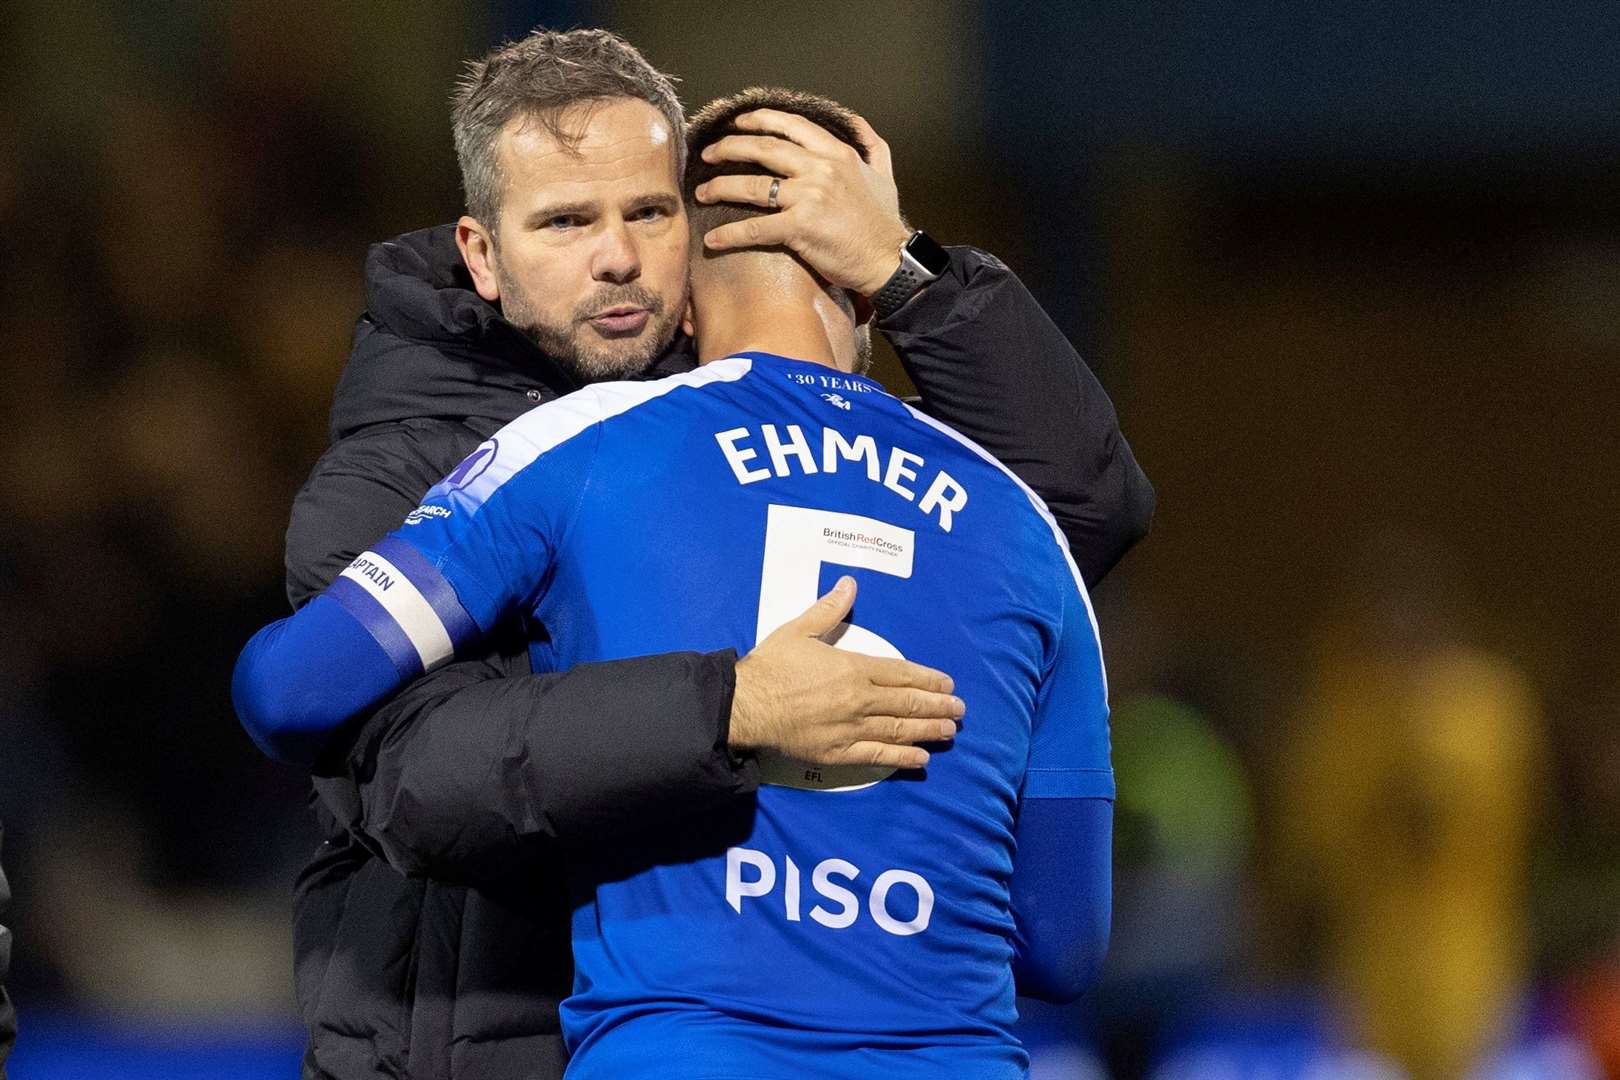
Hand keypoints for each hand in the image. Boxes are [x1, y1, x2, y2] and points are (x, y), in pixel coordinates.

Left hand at [694, 109, 912, 297]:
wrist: (889, 260)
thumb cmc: (884, 222)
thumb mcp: (884, 173)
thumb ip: (871, 143)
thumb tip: (856, 121)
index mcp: (836, 153)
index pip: (790, 126)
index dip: (758, 120)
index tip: (737, 123)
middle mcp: (820, 169)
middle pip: (764, 148)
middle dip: (729, 147)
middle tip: (708, 153)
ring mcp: (809, 197)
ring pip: (752, 185)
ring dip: (720, 186)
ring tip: (702, 192)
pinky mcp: (800, 228)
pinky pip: (755, 228)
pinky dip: (730, 234)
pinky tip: (712, 240)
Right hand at [730, 576, 962, 769]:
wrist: (745, 706)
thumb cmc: (770, 667)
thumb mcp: (799, 631)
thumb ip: (829, 609)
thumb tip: (849, 583)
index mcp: (853, 668)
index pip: (901, 674)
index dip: (928, 679)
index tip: (948, 684)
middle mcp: (859, 699)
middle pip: (908, 703)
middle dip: (938, 705)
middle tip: (960, 709)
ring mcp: (851, 728)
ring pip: (899, 729)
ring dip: (928, 730)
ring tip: (949, 730)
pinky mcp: (838, 752)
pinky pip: (878, 755)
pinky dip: (902, 757)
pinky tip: (921, 758)